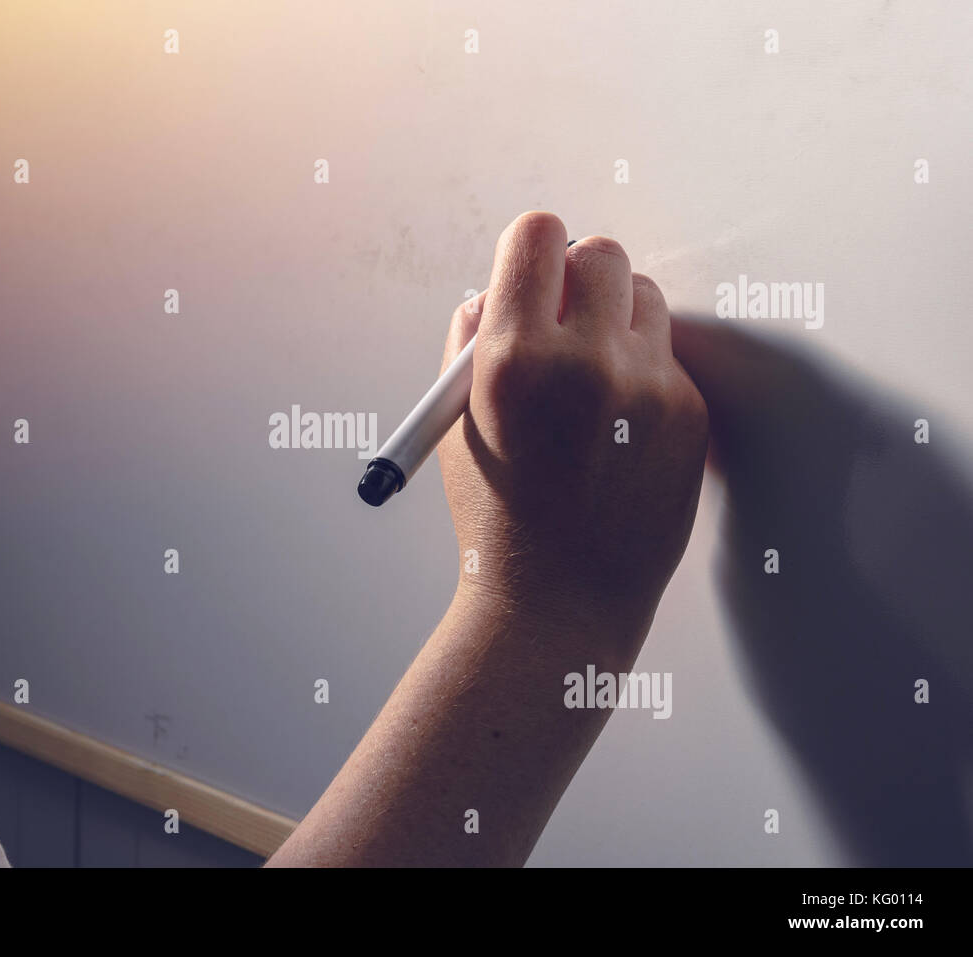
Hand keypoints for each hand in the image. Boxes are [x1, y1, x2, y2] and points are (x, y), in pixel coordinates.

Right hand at [438, 212, 707, 652]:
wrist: (558, 602)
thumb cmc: (495, 515)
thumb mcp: (457, 423)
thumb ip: (473, 340)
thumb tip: (501, 285)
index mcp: (513, 358)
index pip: (538, 235)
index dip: (532, 248)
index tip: (533, 267)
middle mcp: (585, 361)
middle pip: (602, 252)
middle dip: (578, 276)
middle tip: (565, 315)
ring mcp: (646, 387)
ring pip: (646, 296)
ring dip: (617, 317)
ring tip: (591, 375)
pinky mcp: (688, 414)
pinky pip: (669, 355)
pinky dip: (643, 370)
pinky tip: (617, 425)